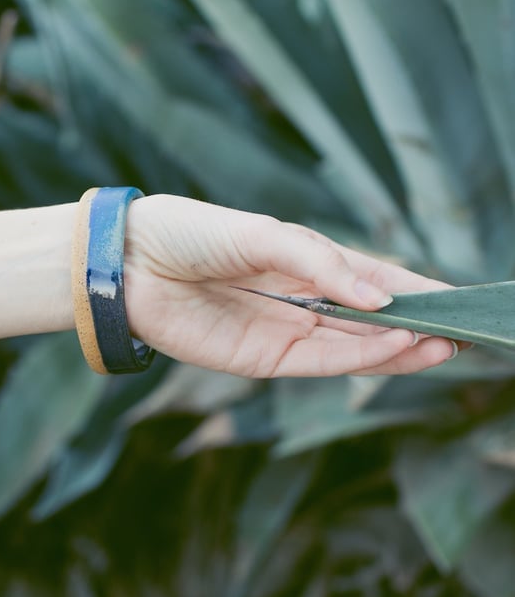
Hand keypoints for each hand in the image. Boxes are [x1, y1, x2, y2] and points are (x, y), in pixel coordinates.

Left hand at [124, 195, 456, 377]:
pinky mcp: (262, 359)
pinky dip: (361, 359)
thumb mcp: (263, 235)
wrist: (132, 263)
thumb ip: (320, 265)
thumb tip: (381, 297)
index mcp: (303, 262)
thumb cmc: (192, 234)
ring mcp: (284, 332)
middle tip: (464, 331)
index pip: (372, 279)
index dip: (414, 290)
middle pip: (370, 320)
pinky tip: (398, 347)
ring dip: (400, 347)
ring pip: (354, 347)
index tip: (459, 299)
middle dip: (417, 325)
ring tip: (443, 343)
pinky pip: (322, 363)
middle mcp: (300, 300)